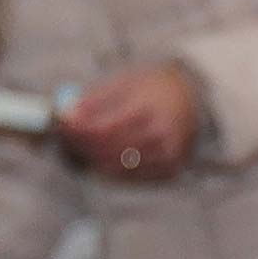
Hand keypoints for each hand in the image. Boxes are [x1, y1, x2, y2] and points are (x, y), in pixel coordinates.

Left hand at [60, 62, 204, 180]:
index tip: (64, 127)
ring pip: (118, 167)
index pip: (103, 128)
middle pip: (108, 150)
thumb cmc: (153, 87)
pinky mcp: (170, 168)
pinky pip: (133, 176)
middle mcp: (160, 133)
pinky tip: (104, 158)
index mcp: (148, 107)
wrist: (193, 97)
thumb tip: (68, 116)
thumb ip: (96, 99)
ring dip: (95, 160)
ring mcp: (167, 154)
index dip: (79, 131)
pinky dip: (114, 169)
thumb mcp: (125, 82)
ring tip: (82, 149)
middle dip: (82, 147)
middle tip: (67, 140)